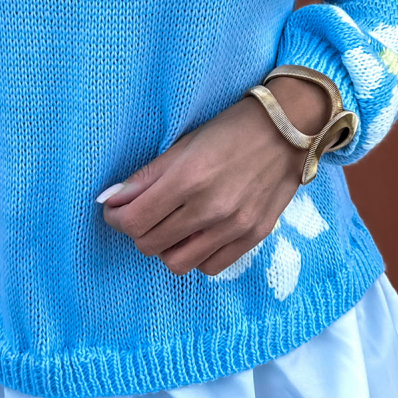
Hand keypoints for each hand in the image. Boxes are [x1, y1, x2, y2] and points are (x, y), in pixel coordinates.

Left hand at [101, 76, 329, 277]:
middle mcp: (210, 208)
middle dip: (138, 231)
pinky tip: (198, 235)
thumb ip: (145, 177)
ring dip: (166, 247)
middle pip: (150, 245)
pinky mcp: (253, 237)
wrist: (288, 130)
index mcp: (188, 179)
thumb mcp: (182, 146)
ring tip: (172, 226)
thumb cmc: (230, 130)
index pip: (134, 220)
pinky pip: (210, 267)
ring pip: (177, 263)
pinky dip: (196, 256)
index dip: (115, 218)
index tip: (116, 209)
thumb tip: (109, 199)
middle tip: (143, 214)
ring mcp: (234, 227)